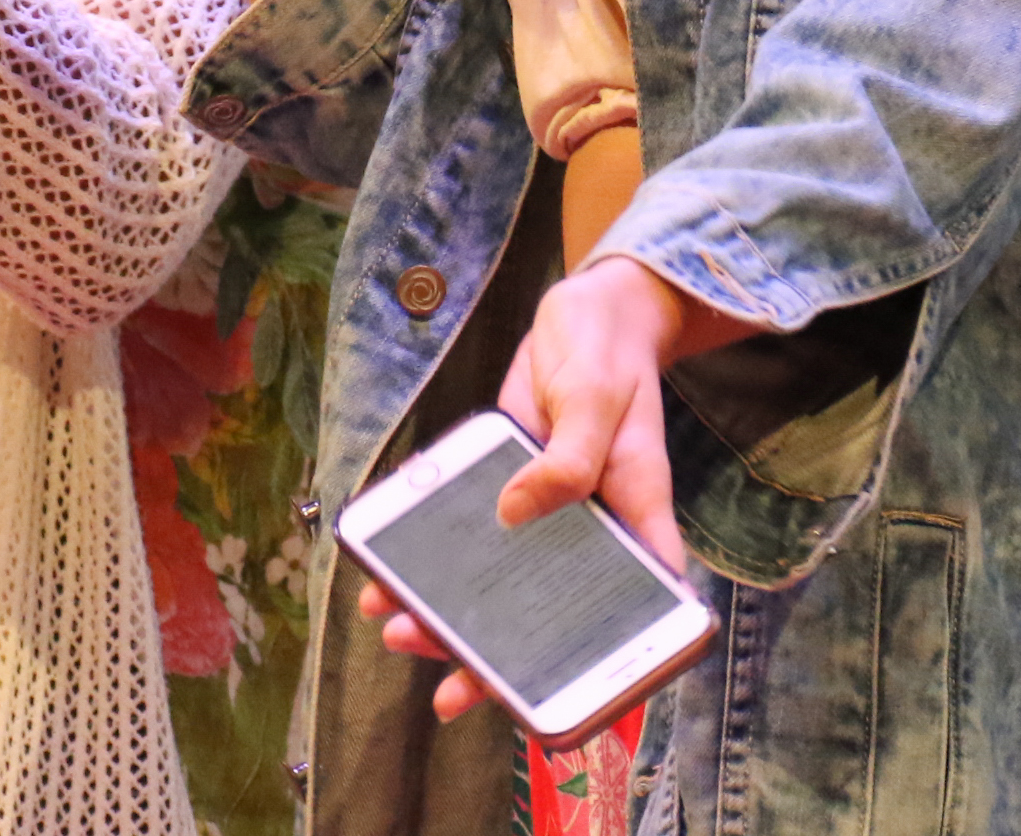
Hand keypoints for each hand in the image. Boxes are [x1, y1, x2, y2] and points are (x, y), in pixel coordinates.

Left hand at [362, 258, 744, 720]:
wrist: (585, 310)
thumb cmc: (608, 353)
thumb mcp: (595, 398)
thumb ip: (568, 457)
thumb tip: (517, 511)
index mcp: (633, 523)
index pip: (630, 615)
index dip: (602, 673)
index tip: (554, 709)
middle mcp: (589, 531)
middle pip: (547, 617)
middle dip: (495, 660)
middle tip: (447, 692)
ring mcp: (544, 511)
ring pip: (499, 583)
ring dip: (450, 615)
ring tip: (398, 632)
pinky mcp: (506, 484)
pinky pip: (466, 532)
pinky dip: (429, 554)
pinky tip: (387, 573)